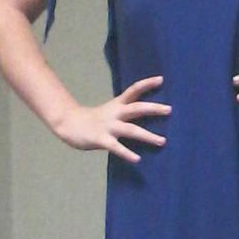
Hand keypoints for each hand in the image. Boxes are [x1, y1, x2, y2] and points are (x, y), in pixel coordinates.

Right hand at [53, 75, 170, 162]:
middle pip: (136, 108)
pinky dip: (127, 153)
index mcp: (118, 104)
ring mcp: (108, 126)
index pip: (134, 90)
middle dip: (153, 108)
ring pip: (131, 130)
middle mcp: (115, 113)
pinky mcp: (101, 140)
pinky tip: (137, 159)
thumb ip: (127, 109)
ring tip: (162, 141)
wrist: (69, 123)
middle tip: (169, 109)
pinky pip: (116, 147)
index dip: (147, 84)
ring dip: (148, 136)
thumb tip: (148, 111)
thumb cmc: (95, 118)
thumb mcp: (112, 109)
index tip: (161, 79)